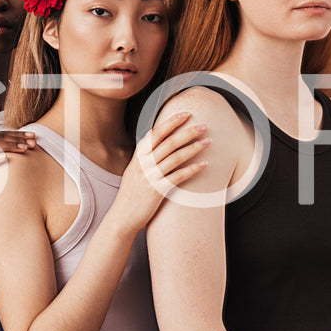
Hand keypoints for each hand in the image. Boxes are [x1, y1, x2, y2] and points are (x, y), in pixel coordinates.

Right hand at [110, 108, 210, 228]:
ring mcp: (150, 177)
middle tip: (203, 125)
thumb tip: (154, 142)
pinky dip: (192, 169)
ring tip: (208, 141)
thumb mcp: (134, 171)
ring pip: (175, 157)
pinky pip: (178, 177)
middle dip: (187, 132)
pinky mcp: (157, 191)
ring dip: (193, 147)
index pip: (156, 133)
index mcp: (139, 157)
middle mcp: (144, 164)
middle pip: (168, 142)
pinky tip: (204, 165)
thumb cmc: (131, 194)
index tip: (185, 113)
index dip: (171, 122)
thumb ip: (144, 157)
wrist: (122, 216)